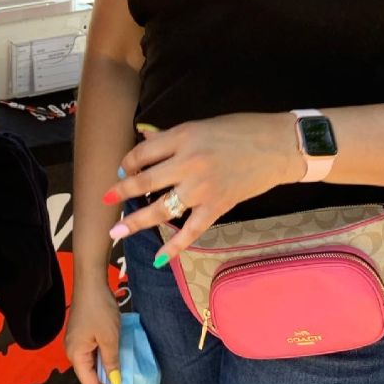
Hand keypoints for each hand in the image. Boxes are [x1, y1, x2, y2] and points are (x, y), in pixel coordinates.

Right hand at [64, 280, 129, 383]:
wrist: (91, 281)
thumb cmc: (99, 309)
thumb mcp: (110, 337)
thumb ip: (112, 362)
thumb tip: (115, 382)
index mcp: (76, 354)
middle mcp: (72, 351)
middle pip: (90, 376)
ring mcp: (76, 341)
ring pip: (92, 365)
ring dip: (108, 373)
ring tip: (124, 380)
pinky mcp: (82, 333)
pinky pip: (93, 353)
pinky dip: (106, 360)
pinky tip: (117, 360)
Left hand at [103, 114, 301, 264]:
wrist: (278, 146)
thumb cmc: (240, 129)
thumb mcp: (200, 125)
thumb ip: (171, 137)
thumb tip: (145, 141)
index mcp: (182, 137)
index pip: (142, 153)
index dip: (127, 163)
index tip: (122, 170)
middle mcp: (188, 163)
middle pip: (145, 182)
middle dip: (121, 192)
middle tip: (105, 200)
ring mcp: (202, 188)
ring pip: (161, 209)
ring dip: (135, 222)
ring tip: (116, 231)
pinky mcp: (217, 207)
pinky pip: (191, 231)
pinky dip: (174, 247)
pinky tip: (159, 258)